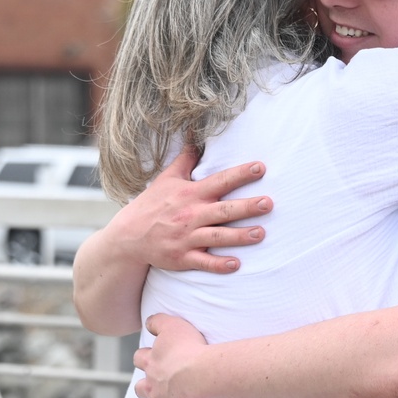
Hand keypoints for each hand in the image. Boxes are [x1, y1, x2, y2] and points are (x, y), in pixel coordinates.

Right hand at [111, 146, 272, 272]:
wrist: (128, 236)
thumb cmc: (153, 204)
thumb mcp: (167, 178)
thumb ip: (186, 158)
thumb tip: (194, 133)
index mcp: (191, 194)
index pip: (220, 181)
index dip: (240, 174)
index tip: (261, 167)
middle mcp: (191, 215)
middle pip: (223, 210)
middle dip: (246, 207)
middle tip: (268, 203)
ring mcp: (187, 237)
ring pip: (217, 236)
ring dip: (239, 236)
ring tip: (261, 233)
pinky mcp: (183, 258)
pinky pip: (203, 262)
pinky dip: (219, 265)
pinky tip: (236, 265)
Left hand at [134, 313, 208, 397]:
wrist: (198, 375)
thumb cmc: (188, 348)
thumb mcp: (172, 325)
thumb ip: (158, 321)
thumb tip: (148, 322)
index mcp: (152, 362)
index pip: (140, 358)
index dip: (143, 357)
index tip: (149, 357)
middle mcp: (152, 384)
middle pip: (140, 388)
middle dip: (144, 387)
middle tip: (150, 387)